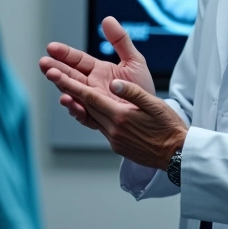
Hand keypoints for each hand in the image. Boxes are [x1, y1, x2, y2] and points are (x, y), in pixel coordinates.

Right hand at [40, 16, 154, 128]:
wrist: (153, 114)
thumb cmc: (142, 88)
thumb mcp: (134, 60)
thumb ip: (120, 40)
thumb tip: (107, 19)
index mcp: (98, 71)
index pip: (77, 60)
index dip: (64, 54)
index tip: (51, 47)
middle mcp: (92, 86)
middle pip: (70, 75)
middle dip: (55, 68)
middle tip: (44, 63)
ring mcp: (93, 102)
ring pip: (73, 92)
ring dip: (62, 85)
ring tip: (53, 77)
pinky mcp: (97, 119)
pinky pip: (84, 114)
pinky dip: (75, 108)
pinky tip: (68, 99)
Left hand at [43, 72, 186, 168]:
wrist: (176, 155)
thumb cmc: (169, 127)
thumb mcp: (155, 105)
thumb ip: (133, 93)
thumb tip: (114, 83)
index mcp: (120, 116)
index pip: (89, 97)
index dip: (70, 84)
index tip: (55, 73)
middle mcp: (112, 129)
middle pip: (84, 105)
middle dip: (66, 88)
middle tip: (51, 73)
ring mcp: (114, 138)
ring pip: (89, 116)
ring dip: (75, 102)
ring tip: (62, 89)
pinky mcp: (117, 144)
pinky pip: (98, 125)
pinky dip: (89, 114)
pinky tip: (86, 107)